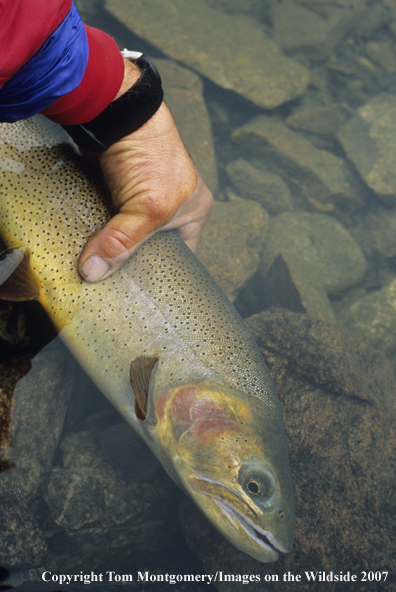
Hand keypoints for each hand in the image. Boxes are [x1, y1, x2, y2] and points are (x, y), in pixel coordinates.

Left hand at [78, 100, 212, 281]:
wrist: (117, 110)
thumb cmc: (150, 155)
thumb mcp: (147, 208)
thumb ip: (123, 243)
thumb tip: (93, 272)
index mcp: (194, 212)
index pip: (185, 255)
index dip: (167, 274)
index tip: (144, 292)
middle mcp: (172, 206)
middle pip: (153, 247)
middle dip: (135, 262)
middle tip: (117, 283)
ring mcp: (143, 197)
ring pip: (128, 235)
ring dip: (114, 248)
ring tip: (102, 269)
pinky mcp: (117, 190)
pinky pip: (109, 221)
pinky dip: (100, 232)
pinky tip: (91, 246)